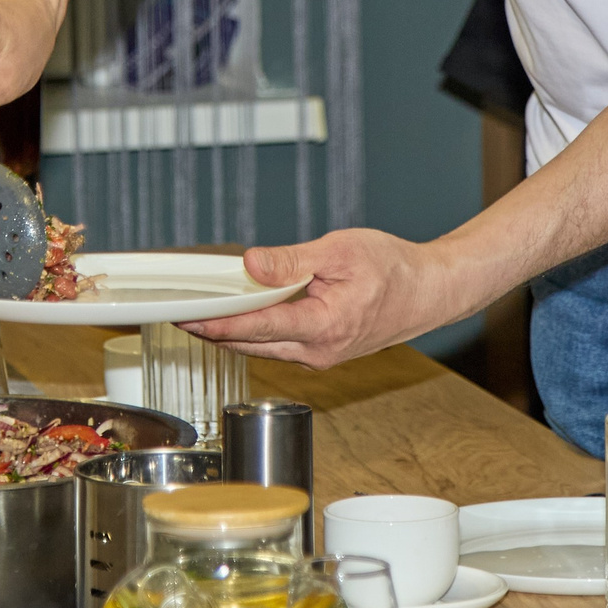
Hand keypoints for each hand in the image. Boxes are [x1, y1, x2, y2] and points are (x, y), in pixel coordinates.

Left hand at [184, 231, 477, 367]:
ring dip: (231, 333)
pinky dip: (255, 332)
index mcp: (323, 326)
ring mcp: (320, 356)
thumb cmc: (394, 269)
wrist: (430, 292)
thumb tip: (251, 265)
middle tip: (176, 316)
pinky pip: (278, 345)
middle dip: (212, 331)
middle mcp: (318, 351)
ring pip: (263, 348)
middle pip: (251, 345)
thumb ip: (291, 261)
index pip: (256, 327)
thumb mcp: (340, 251)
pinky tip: (239, 316)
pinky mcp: (322, 352)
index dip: (216, 323)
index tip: (185, 317)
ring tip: (198, 315)